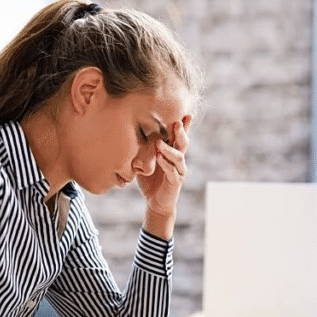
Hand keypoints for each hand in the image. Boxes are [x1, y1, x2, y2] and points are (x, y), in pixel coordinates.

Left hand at [138, 116, 191, 230]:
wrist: (156, 202)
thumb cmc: (150, 180)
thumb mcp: (145, 161)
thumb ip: (144, 149)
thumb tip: (130, 131)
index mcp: (172, 152)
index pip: (179, 137)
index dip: (184, 126)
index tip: (186, 114)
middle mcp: (178, 160)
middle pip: (183, 143)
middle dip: (181, 132)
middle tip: (176, 122)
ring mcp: (179, 171)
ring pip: (179, 157)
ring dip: (169, 148)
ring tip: (159, 142)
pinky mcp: (175, 182)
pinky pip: (172, 171)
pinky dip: (166, 164)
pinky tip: (159, 157)